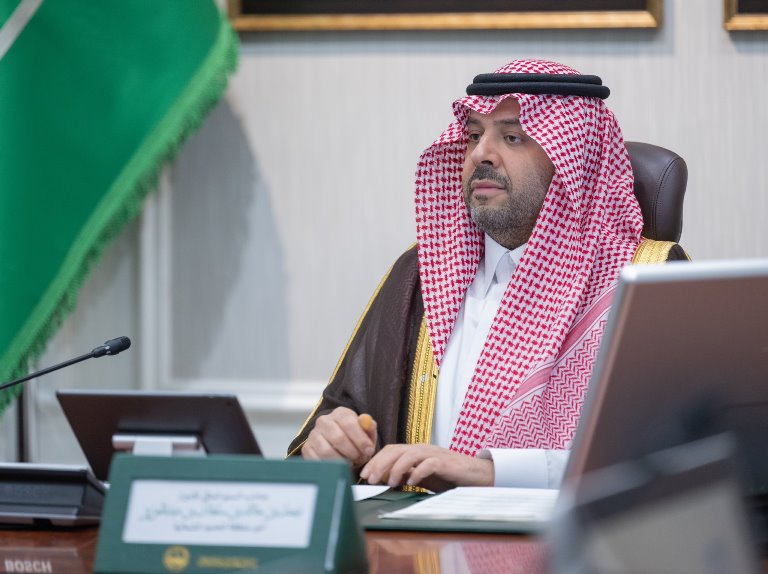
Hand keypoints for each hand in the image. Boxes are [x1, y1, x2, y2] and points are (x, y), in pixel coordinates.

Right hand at [301, 407, 377, 468]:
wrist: (341, 447)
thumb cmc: (356, 439)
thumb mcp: (367, 433)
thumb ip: (369, 427)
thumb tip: (366, 420)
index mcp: (340, 413)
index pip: (349, 424)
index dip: (361, 439)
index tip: (369, 451)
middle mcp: (324, 421)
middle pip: (338, 438)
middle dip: (352, 452)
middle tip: (360, 459)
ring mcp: (313, 434)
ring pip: (326, 451)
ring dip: (341, 461)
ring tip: (350, 463)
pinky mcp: (307, 448)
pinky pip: (317, 460)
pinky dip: (330, 466)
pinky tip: (339, 466)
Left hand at [359, 444, 493, 491]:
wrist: (477, 475)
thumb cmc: (449, 477)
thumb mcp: (423, 477)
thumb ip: (407, 476)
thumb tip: (386, 482)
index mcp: (416, 451)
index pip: (391, 450)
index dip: (376, 460)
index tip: (364, 474)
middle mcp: (423, 449)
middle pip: (396, 450)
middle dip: (380, 463)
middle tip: (370, 479)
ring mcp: (434, 454)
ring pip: (410, 454)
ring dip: (397, 468)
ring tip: (390, 482)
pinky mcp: (446, 463)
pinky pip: (429, 464)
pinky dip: (418, 472)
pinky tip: (412, 483)